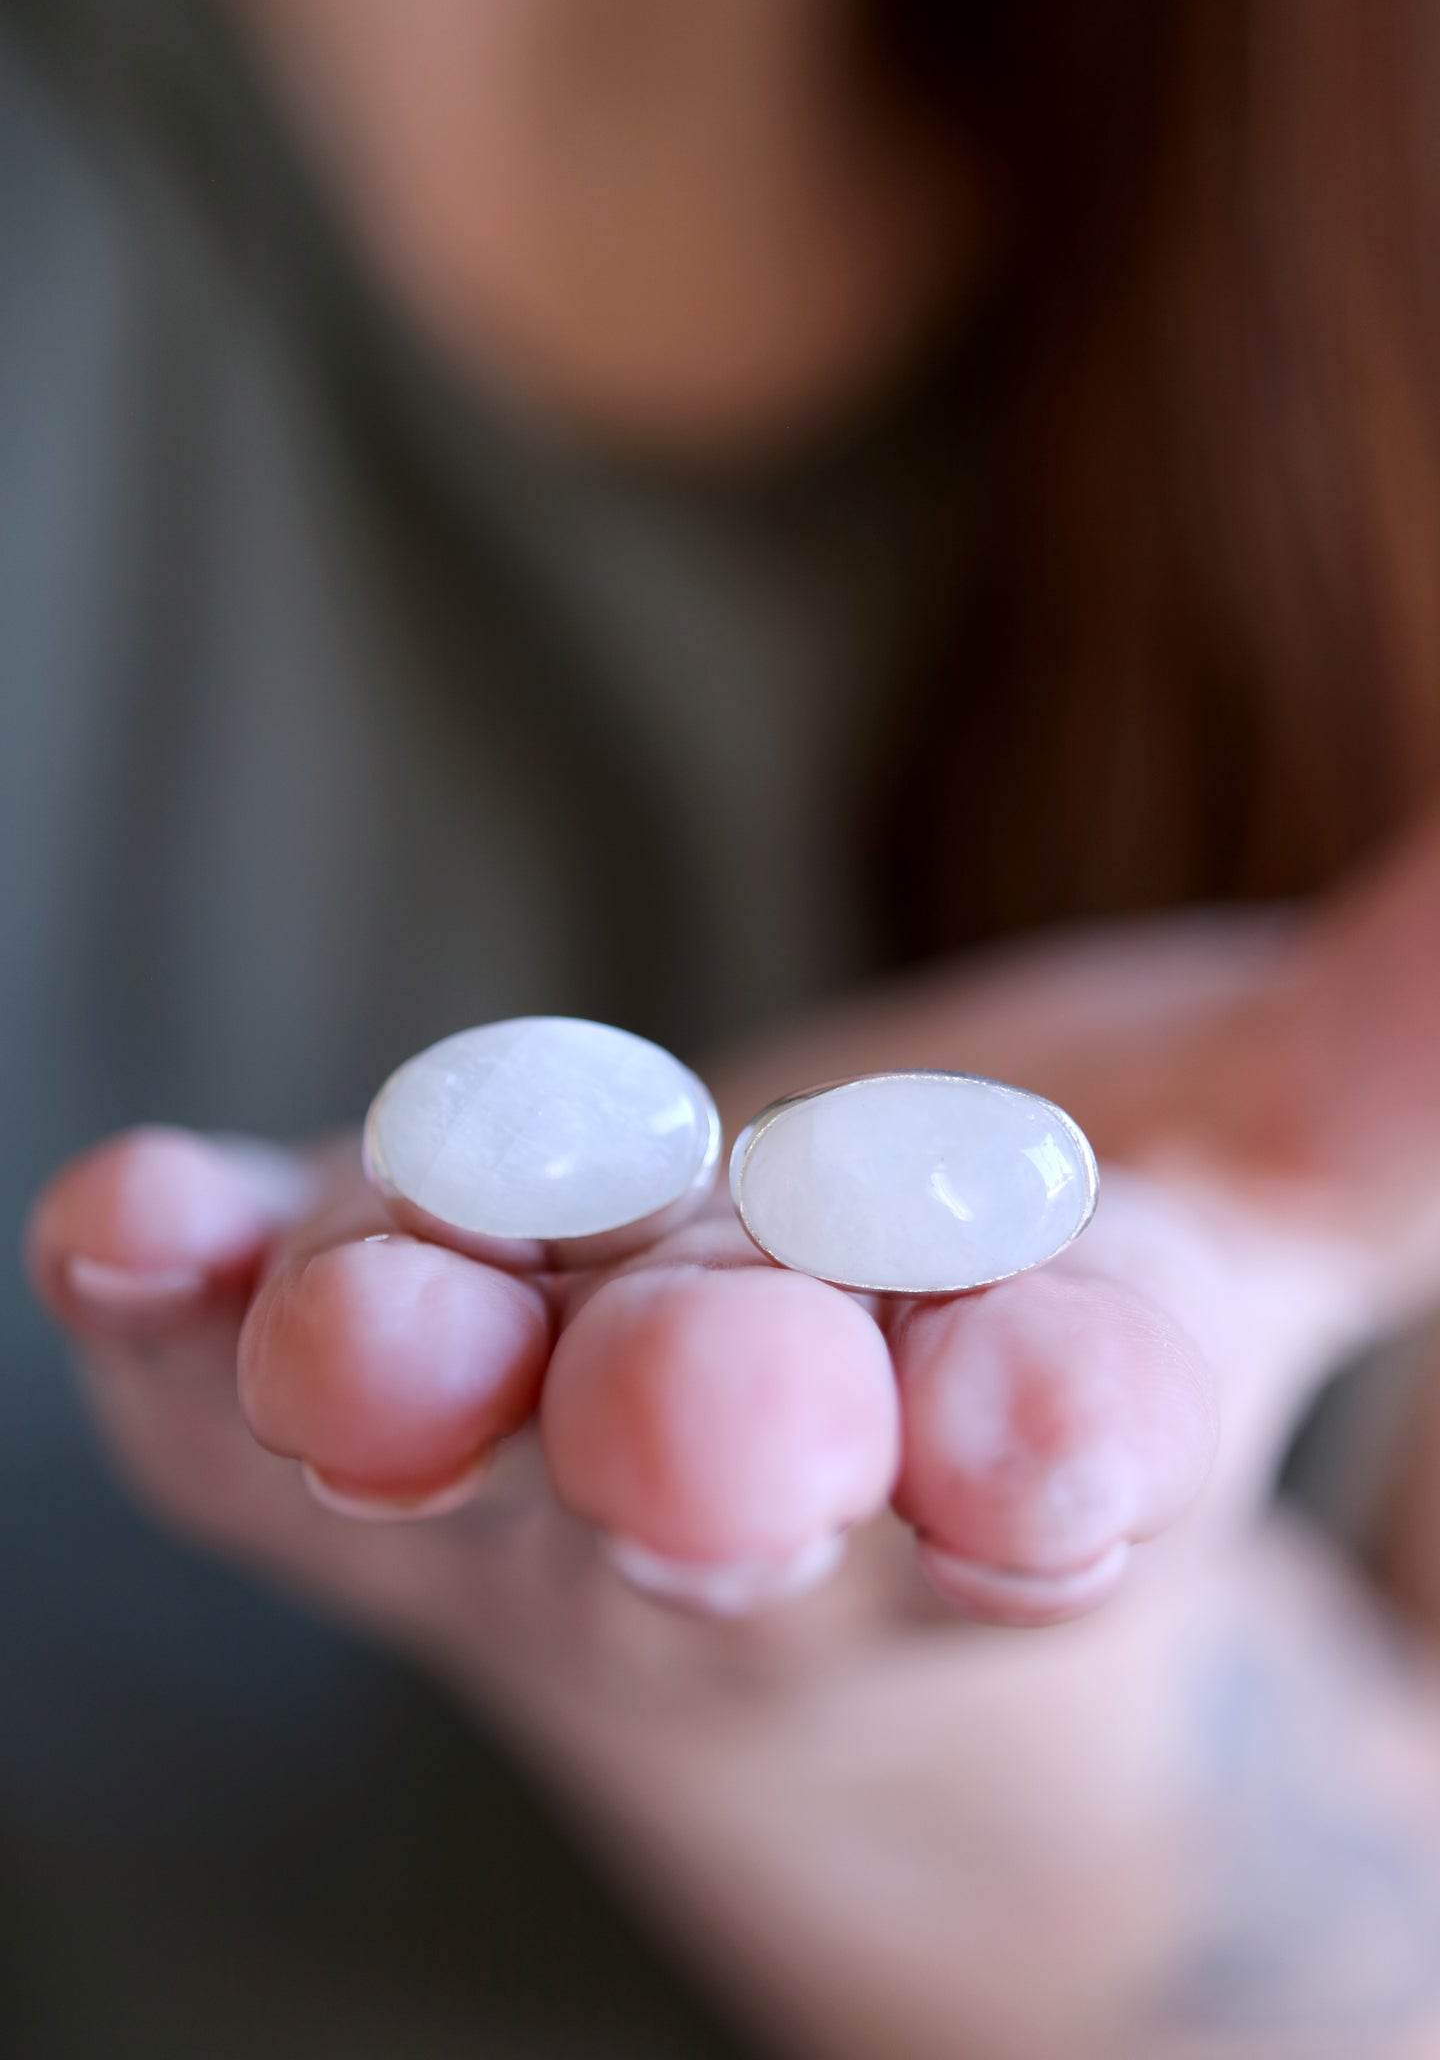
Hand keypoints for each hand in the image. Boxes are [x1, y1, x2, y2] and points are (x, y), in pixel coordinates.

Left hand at [26, 814, 1439, 2057]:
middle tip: (713, 1409)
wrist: (772, 1519)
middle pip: (731, 1486)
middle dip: (717, 1441)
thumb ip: (1388, 1065)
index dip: (1055, 1424)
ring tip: (353, 1334)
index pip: (1057, 1449)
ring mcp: (510, 1457)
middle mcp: (751, 1501)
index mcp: (1014, 1465)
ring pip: (455, 1444)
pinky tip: (125, 1220)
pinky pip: (227, 1374)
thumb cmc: (1027, 1315)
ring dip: (401, 1381)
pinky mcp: (337, 1383)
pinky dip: (184, 1299)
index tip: (1055, 1409)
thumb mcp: (1242, 1197)